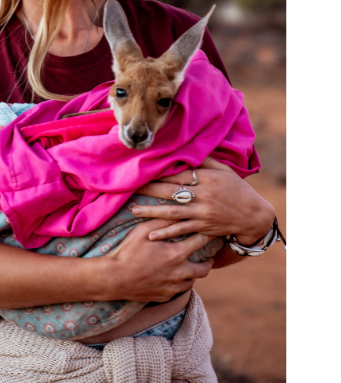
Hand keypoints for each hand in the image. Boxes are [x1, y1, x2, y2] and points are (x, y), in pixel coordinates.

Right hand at [101, 218, 214, 302]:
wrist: (114, 278)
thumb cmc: (127, 251)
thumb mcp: (143, 230)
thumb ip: (163, 220)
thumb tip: (178, 212)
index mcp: (177, 254)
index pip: (201, 241)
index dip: (208, 235)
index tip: (212, 232)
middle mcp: (179, 273)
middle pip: (205, 269)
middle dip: (209, 261)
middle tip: (209, 256)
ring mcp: (173, 287)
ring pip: (192, 281)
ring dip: (193, 273)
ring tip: (190, 266)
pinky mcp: (164, 296)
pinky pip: (178, 290)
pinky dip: (178, 283)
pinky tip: (173, 277)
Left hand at [132, 157, 274, 244]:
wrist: (253, 214)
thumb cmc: (237, 189)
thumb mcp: (225, 170)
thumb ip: (206, 160)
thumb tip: (190, 149)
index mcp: (206, 178)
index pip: (178, 173)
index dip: (160, 172)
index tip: (143, 169)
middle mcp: (203, 194)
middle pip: (170, 190)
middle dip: (149, 188)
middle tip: (129, 187)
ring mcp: (202, 212)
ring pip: (172, 211)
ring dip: (151, 211)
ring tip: (134, 210)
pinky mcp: (203, 227)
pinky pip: (181, 230)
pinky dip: (166, 232)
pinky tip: (151, 234)